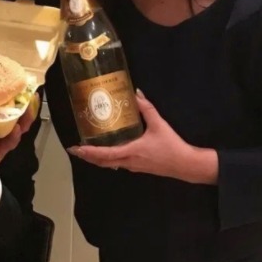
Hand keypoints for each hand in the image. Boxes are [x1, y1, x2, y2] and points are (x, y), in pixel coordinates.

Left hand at [67, 91, 218, 184]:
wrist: (186, 165)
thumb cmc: (171, 146)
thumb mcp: (159, 124)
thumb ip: (147, 108)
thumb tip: (137, 93)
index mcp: (131, 151)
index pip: (105, 154)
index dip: (90, 152)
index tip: (77, 149)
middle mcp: (129, 161)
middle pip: (103, 162)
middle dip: (88, 157)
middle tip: (75, 150)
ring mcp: (133, 166)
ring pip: (110, 165)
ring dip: (97, 159)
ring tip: (86, 151)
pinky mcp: (138, 167)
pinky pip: (118, 164)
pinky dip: (108, 159)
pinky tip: (107, 153)